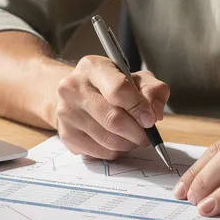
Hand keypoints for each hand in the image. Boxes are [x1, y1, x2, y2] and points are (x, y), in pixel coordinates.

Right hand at [53, 56, 169, 159]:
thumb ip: (152, 90)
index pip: (119, 90)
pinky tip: (116, 141)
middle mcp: (73, 87)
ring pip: (108, 140)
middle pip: (113, 119)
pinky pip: (100, 153)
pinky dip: (115, 152)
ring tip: (132, 137)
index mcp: (93, 67)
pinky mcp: (66, 135)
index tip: (150, 119)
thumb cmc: (112, 86)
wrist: (78, 96)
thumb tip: (154, 112)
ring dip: (128, 144)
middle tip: (146, 135)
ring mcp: (66, 112)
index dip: (139, 108)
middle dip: (137, 132)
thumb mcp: (136, 79)